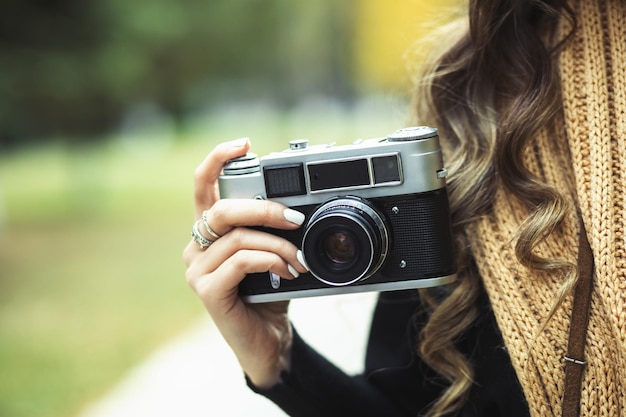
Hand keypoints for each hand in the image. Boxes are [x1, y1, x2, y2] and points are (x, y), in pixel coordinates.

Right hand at [182, 138, 307, 387]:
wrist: (269, 342)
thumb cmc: (270, 295)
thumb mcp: (272, 253)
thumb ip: (272, 230)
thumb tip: (297, 205)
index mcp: (210, 233)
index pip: (203, 187)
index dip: (217, 159)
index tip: (244, 144)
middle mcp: (196, 247)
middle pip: (222, 209)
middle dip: (264, 208)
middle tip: (296, 218)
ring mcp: (197, 270)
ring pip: (237, 237)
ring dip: (278, 245)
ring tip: (299, 259)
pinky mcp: (207, 291)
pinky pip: (240, 261)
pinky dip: (270, 261)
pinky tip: (286, 272)